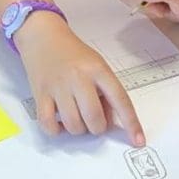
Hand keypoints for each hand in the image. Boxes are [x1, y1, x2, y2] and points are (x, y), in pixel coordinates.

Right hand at [16, 14, 144, 145]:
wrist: (44, 37)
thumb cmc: (75, 54)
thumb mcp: (98, 65)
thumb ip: (106, 91)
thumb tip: (110, 121)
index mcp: (98, 70)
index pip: (120, 100)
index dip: (131, 123)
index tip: (138, 140)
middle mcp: (79, 78)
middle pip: (94, 118)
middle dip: (98, 127)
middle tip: (94, 120)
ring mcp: (58, 87)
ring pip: (73, 125)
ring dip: (78, 130)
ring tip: (77, 118)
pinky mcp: (40, 94)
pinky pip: (48, 124)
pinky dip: (56, 130)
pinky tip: (60, 123)